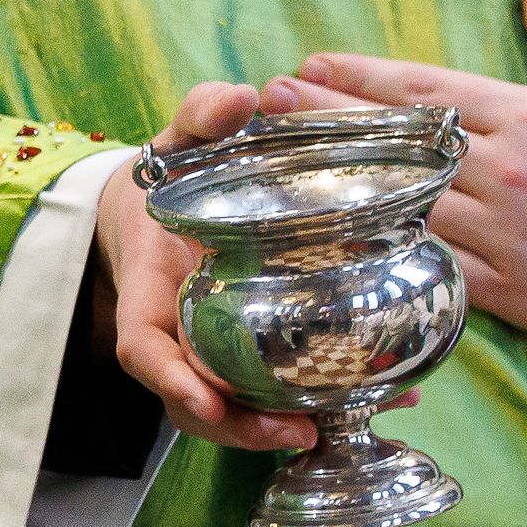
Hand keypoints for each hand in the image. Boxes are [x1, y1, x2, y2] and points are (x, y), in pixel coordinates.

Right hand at [96, 81, 324, 452]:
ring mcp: (211, 350)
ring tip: (338, 423)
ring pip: (234, 407)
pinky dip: (325, 399)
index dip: (169, 379)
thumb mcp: (174, 144)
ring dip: (280, 426)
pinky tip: (384, 397)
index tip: (204, 399)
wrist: (153, 213)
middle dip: (239, 427)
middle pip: (193, 401)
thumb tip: (241, 97)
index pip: (142, 349)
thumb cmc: (165, 182)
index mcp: (147, 292)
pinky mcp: (250, 352)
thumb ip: (199, 117)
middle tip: (298, 430)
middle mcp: (176, 334)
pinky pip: (276, 388)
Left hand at [267, 0, 526, 367]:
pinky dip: (376, 251)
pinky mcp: (512, 294)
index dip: (357, 77)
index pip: (423, 90)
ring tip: (275, 166)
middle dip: (323, 119)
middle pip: (394, 142)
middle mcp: (511, 174)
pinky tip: (328, 239)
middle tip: (266, 102)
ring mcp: (507, 237)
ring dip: (332, 185)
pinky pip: (428, 268)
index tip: (307, 65)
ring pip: (398, 205)